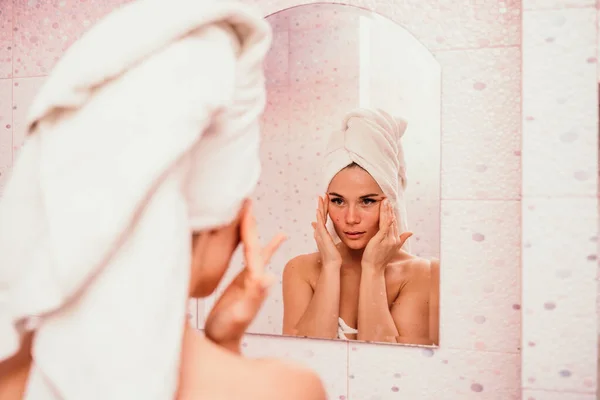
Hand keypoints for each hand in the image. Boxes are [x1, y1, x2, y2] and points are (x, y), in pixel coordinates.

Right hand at [204, 200, 285, 353]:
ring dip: (250, 229)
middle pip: (253, 244)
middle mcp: (254, 276)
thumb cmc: (228, 332)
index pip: (253, 249)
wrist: (224, 343)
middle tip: (247, 201)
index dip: (249, 229)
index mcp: (253, 279)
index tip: (246, 209)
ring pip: (251, 247)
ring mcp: (249, 277)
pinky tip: (254, 237)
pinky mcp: (243, 280)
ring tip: (250, 210)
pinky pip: (247, 257)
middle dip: (250, 223)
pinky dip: (251, 244)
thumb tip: (268, 278)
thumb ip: (255, 297)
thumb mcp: (240, 315)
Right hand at [311, 195, 341, 267]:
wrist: (332, 264)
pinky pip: (320, 224)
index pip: (323, 217)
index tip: (326, 200)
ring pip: (320, 217)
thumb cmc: (333, 256)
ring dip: (320, 207)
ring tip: (320, 198)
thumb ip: (328, 238)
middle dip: (322, 205)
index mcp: (323, 232)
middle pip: (321, 215)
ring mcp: (320, 233)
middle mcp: (320, 232)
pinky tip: (318, 210)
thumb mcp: (331, 244)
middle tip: (322, 195)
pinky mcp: (322, 236)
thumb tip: (328, 236)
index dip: (324, 208)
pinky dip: (319, 217)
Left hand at [362, 199, 411, 272]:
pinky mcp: (380, 239)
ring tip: (385, 201)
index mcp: (395, 240)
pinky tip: (387, 212)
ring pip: (388, 222)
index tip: (390, 205)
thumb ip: (401, 239)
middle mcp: (393, 239)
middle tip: (387, 199)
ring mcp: (388, 239)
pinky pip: (384, 227)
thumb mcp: (393, 249)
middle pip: (392, 221)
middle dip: (389, 210)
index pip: (394, 224)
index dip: (392, 214)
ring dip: (386, 211)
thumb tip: (411, 232)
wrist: (374, 269)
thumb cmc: (380, 260)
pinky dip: (386, 219)